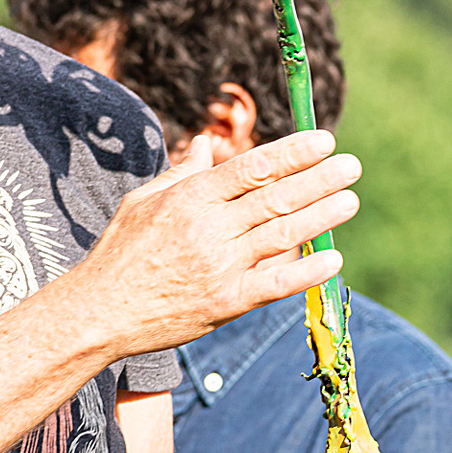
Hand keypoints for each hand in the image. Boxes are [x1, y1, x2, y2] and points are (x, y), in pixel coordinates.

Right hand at [73, 130, 359, 357]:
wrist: (100, 311)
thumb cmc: (120, 251)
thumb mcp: (143, 200)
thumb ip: (182, 172)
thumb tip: (207, 143)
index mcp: (189, 197)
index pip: (251, 167)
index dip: (291, 152)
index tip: (323, 141)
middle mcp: (208, 228)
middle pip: (275, 197)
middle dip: (318, 179)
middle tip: (351, 165)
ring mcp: (219, 267)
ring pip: (282, 235)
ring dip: (321, 216)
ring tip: (350, 199)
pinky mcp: (226, 302)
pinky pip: (275, 285)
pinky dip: (307, 272)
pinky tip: (333, 258)